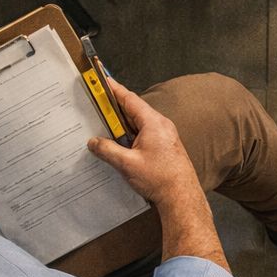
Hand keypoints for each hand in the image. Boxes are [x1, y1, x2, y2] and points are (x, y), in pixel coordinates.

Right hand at [86, 78, 202, 209]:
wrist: (182, 197)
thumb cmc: (161, 179)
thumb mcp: (127, 163)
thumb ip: (107, 150)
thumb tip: (93, 142)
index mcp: (154, 123)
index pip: (130, 99)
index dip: (114, 89)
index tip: (101, 79)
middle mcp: (161, 125)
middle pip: (133, 109)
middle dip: (113, 105)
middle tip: (95, 100)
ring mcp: (163, 136)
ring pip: (137, 122)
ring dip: (120, 122)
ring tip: (101, 121)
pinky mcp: (163, 146)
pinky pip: (142, 133)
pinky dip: (128, 134)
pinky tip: (117, 141)